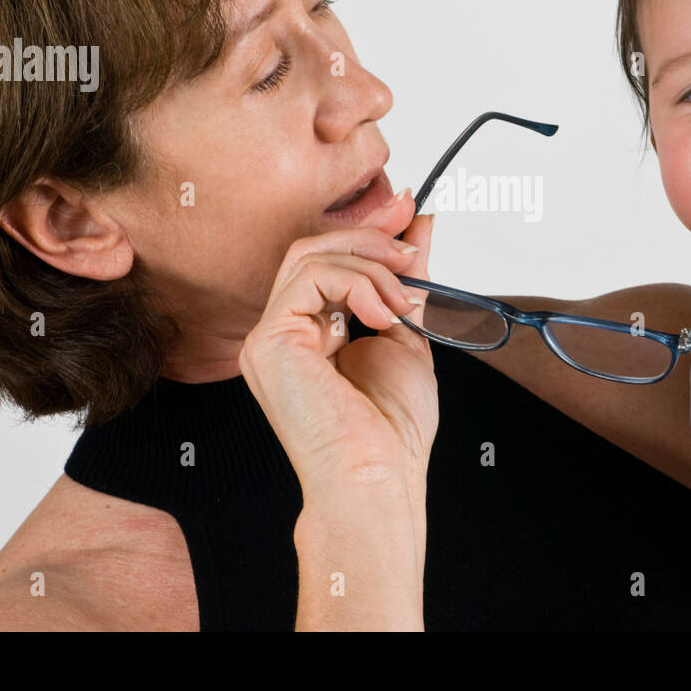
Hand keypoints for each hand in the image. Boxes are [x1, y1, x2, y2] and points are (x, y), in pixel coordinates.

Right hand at [238, 189, 436, 499]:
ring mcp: (269, 337)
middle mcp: (282, 333)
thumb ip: (407, 279)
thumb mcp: (409, 334)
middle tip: (413, 244)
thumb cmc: (391, 429)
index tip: (410, 215)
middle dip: (369, 235)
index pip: (326, 260)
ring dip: (370, 266)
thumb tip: (421, 224)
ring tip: (404, 302)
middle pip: (312, 249)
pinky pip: (309, 278)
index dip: (367, 231)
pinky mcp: (269, 341)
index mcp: (309, 334)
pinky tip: (382, 315)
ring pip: (310, 257)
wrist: (377, 475)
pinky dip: (356, 283)